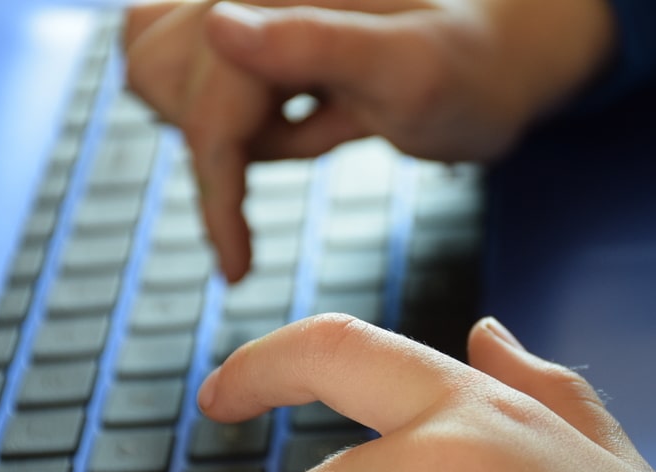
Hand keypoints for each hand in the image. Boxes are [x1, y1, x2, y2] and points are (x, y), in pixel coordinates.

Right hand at [124, 0, 617, 281]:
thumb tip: (216, 26)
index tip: (236, 263)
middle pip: (157, 73)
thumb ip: (318, 43)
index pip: (206, 95)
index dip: (216, 185)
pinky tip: (300, 117)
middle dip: (217, 139)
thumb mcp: (410, 69)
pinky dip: (233, 119)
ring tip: (309, 124)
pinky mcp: (258, 35)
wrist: (497, 62)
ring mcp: (253, 10)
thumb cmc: (471, 70)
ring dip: (220, 126)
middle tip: (306, 143)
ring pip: (161, 71)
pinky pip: (202, 80)